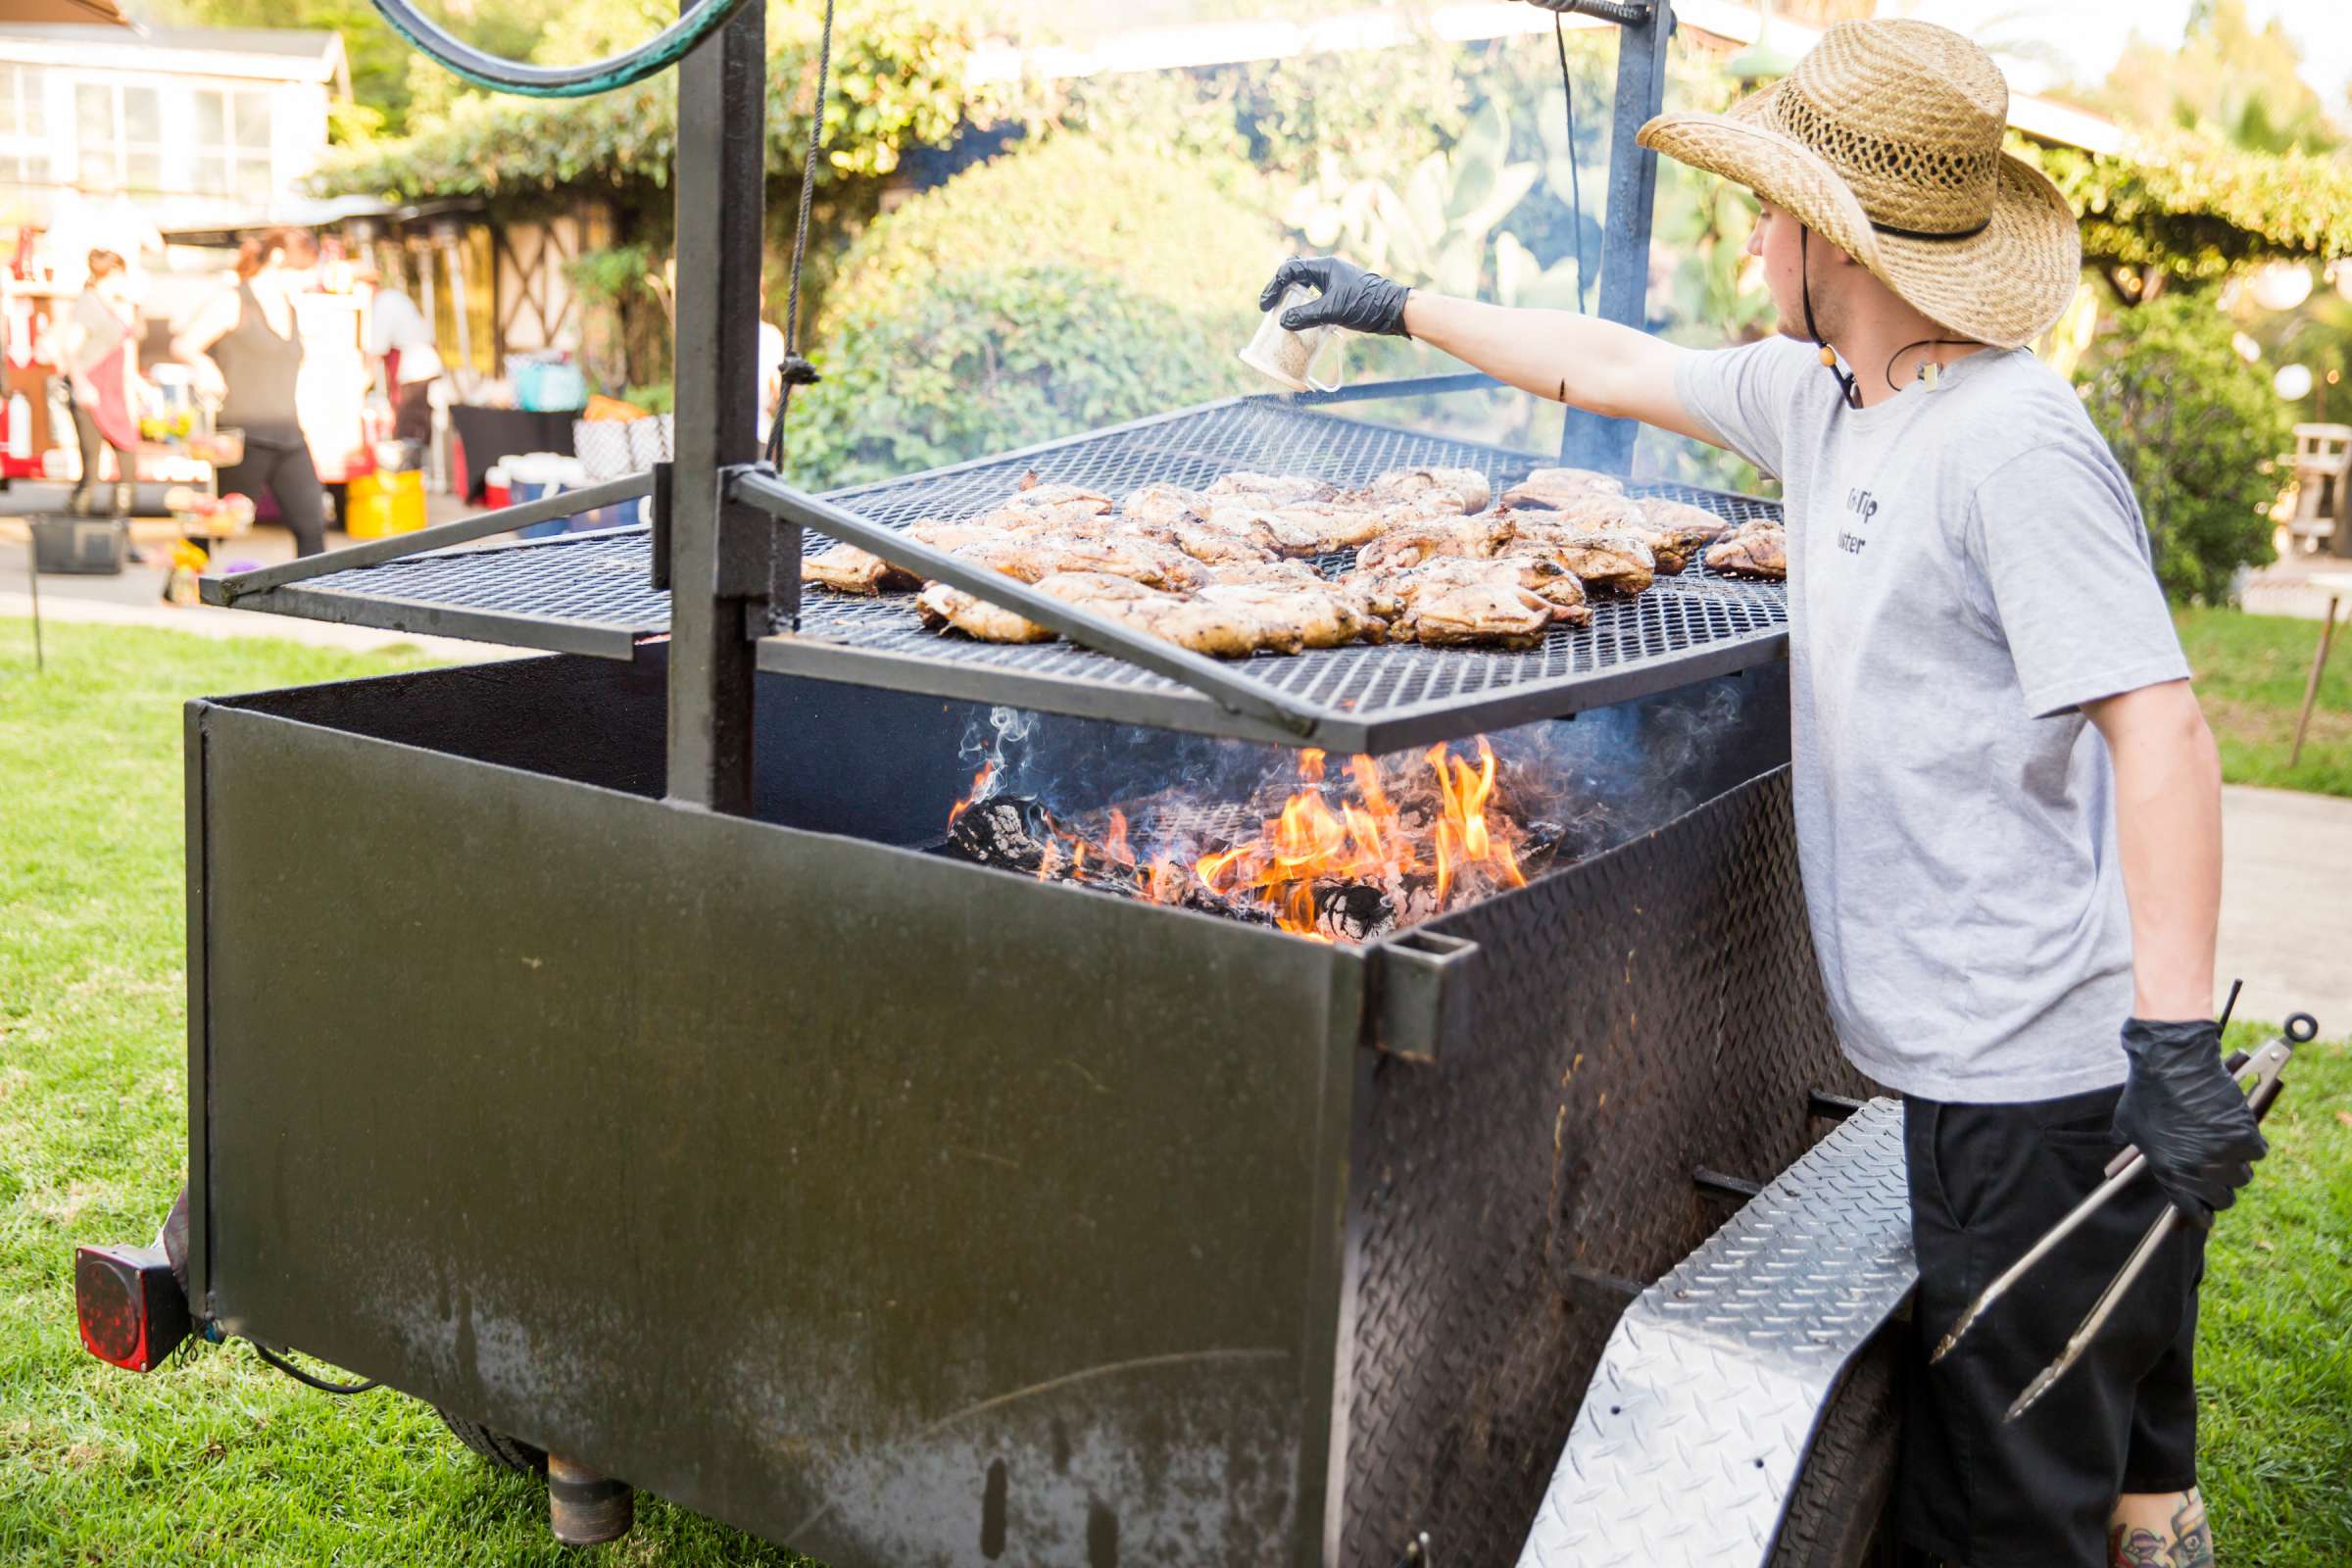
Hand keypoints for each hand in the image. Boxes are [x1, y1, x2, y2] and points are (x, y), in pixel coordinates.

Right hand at [1258, 256, 1411, 338]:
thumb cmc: (1366, 304)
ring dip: (1291, 296)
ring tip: (1281, 313)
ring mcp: (1333, 281)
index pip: (1289, 269)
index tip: (1266, 306)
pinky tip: (1301, 318)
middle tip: (1269, 306)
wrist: (1393, 309)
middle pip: (1294, 272)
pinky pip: (1314, 295)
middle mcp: (1326, 270)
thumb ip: (1306, 315)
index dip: (1274, 286)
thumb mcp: (1333, 311)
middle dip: (1279, 288)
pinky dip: (1303, 304)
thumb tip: (1283, 321)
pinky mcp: (1339, 293)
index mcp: (1324, 266)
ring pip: (1304, 284)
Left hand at [2112, 1018, 2266, 1227]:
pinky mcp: (2243, 1137)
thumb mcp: (2127, 1121)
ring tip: (2229, 1146)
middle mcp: (2197, 1171)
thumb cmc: (2146, 1090)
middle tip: (2222, 1171)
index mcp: (2168, 1171)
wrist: (2172, 1064)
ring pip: (2243, 1176)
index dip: (2202, 1215)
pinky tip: (2240, 1129)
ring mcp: (2222, 1155)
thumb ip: (2124, 1140)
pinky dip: (2252, 1141)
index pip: (2191, 1211)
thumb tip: (2116, 1142)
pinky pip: (2257, 1151)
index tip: (2208, 1214)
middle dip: (2223, 1187)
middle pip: (2224, 1198)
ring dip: (2238, 1164)